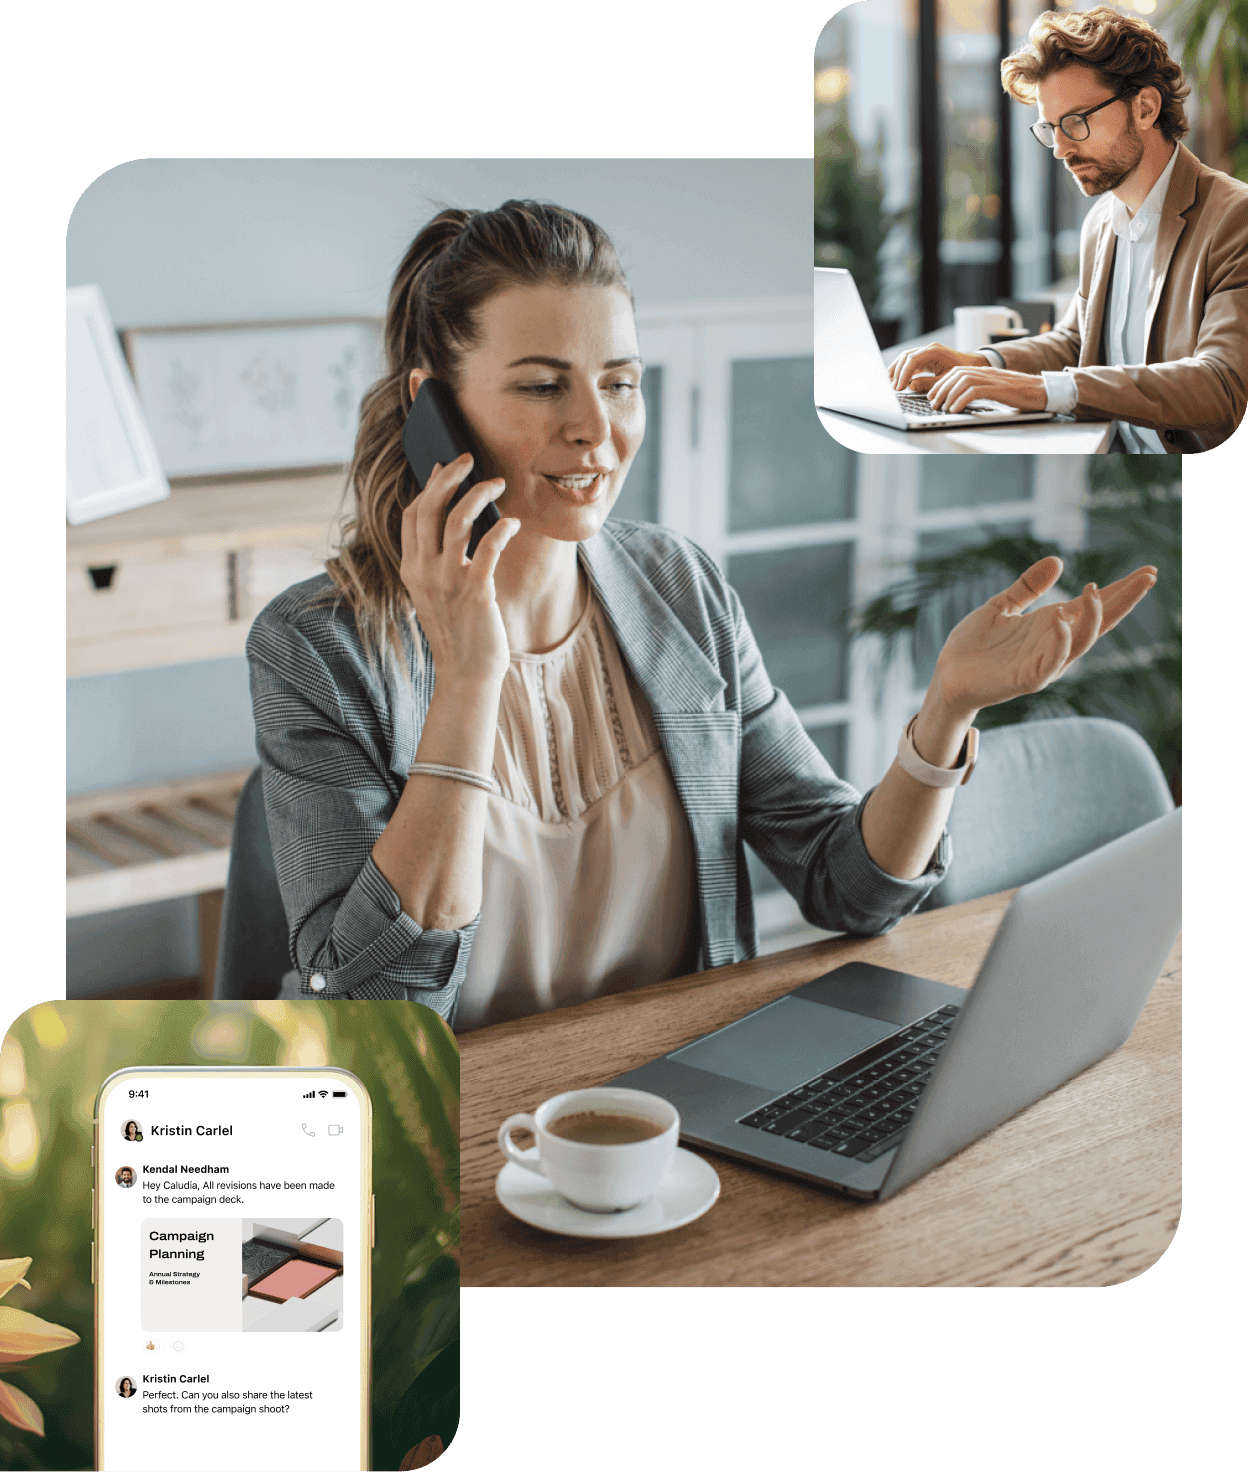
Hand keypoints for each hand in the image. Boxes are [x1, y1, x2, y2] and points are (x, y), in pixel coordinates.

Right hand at [399, 454, 520, 687]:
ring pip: (457, 519)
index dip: (428, 486)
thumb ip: (437, 560)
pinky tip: (513, 524)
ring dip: (479, 494)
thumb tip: (452, 520)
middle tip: (470, 458)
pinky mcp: (476, 592)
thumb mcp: (437, 592)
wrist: (467, 673)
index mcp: (412, 569)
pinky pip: (488, 547)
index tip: (443, 467)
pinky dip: (502, 529)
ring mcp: (448, 581)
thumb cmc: (459, 630)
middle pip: (430, 508)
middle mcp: (425, 572)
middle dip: (450, 477)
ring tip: (498, 483)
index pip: (413, 515)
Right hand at [888, 344, 989, 391]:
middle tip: (894, 388)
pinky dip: (902, 370)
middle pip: (906, 356)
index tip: (899, 387)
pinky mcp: (924, 357)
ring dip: (897, 370)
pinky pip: (909, 361)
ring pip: (905, 357)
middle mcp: (928, 349)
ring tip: (891, 383)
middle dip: (898, 372)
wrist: (971, 365)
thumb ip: (928, 383)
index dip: (903, 374)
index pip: (912, 360)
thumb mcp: (946, 380)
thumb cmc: (961, 373)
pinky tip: (897, 380)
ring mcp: (925, 352)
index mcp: (934, 351)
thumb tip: (911, 386)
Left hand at [925, 364, 1046, 413]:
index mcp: (986, 372)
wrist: (1043, 392)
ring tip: (942, 408)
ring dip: (948, 396)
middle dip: (941, 389)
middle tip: (932, 403)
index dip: (941, 383)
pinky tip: (955, 409)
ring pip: (962, 382)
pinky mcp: (999, 388)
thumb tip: (961, 401)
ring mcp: (993, 379)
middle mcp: (987, 372)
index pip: (957, 372)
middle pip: (956, 375)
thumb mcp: (997, 391)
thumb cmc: (1022, 395)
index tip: (932, 395)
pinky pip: (974, 391)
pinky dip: (961, 400)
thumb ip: (981, 391)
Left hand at [932, 557, 1157, 719]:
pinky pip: (1052, 661)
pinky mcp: (1028, 679)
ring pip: (1082, 642)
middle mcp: (1055, 643)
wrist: (948, 675)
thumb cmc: (975, 645)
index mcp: (1052, 624)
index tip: (1148, 571)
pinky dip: (1060, 641)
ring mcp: (1045, 662)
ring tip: (1095, 590)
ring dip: (1093, 617)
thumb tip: (1058, 561)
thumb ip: (1028, 587)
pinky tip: (1060, 619)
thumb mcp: (1002, 606)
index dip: (1122, 590)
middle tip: (1149, 577)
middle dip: (1125, 600)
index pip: (1095, 605)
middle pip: (1101, 622)